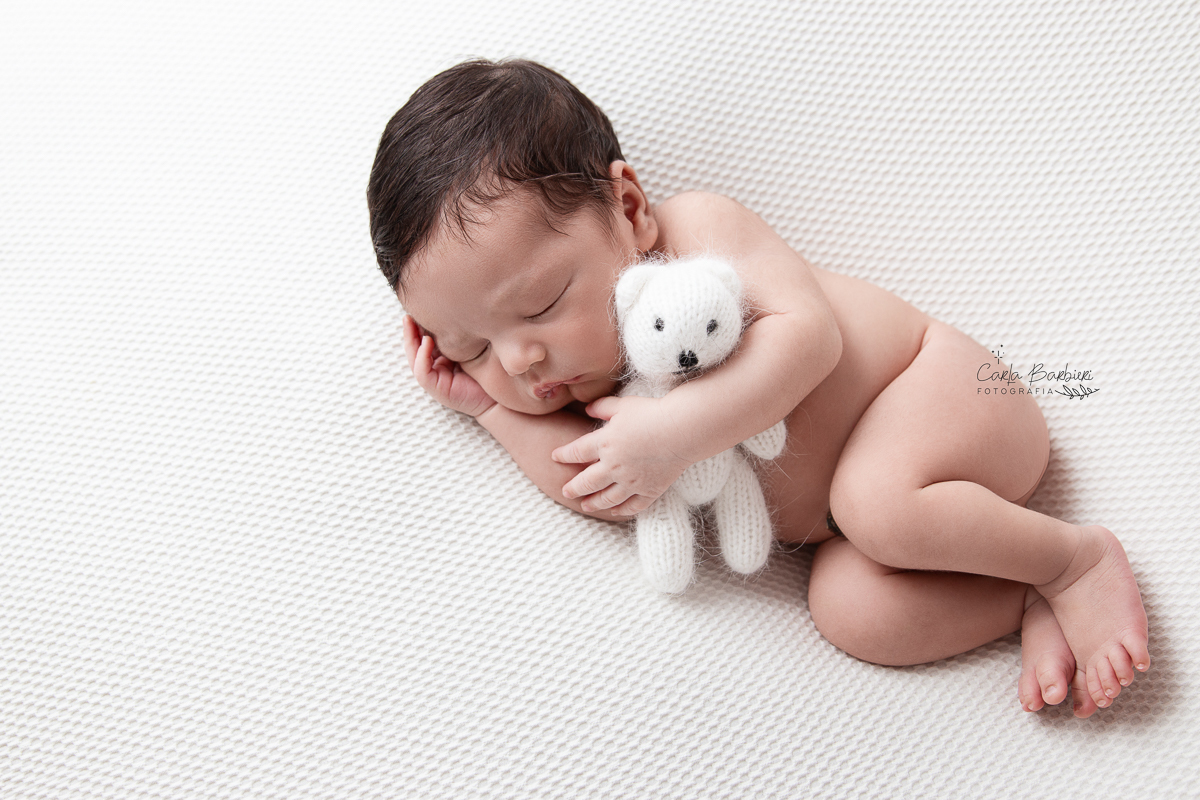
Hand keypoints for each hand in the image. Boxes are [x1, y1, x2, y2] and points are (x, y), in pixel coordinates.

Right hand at [403, 314, 496, 417]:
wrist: (497, 398)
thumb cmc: (488, 372)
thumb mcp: (473, 348)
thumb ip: (463, 336)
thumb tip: (457, 310)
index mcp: (441, 359)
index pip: (424, 340)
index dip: (419, 326)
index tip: (420, 307)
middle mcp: (435, 368)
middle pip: (415, 347)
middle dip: (410, 330)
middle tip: (408, 313)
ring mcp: (434, 379)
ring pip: (414, 358)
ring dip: (411, 340)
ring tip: (411, 322)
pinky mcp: (436, 389)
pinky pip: (422, 371)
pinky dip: (421, 356)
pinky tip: (426, 341)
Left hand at [550, 395, 692, 516]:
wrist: (683, 429)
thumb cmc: (652, 412)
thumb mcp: (623, 405)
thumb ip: (602, 407)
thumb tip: (587, 409)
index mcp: (604, 442)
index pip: (576, 452)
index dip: (563, 455)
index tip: (555, 457)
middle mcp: (614, 465)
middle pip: (587, 481)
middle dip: (573, 487)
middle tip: (565, 491)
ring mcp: (631, 481)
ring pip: (606, 498)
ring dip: (593, 503)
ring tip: (585, 506)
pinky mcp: (650, 490)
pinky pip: (632, 505)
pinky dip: (622, 510)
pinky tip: (615, 511)